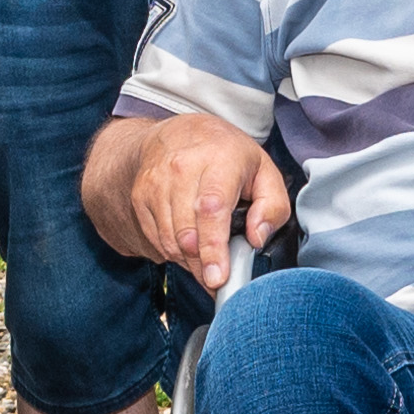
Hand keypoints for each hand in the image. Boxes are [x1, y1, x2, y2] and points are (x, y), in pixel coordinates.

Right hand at [99, 115, 290, 293]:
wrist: (179, 132)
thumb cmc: (227, 155)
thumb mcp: (265, 171)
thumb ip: (273, 207)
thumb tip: (257, 238)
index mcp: (219, 159)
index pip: (211, 209)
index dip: (213, 247)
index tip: (217, 277)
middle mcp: (182, 169)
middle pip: (187, 232)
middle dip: (203, 265)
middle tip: (219, 280)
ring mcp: (156, 183)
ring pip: (170, 240)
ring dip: (190, 262)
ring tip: (208, 262)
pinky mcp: (141, 196)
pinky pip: (157, 239)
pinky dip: (175, 252)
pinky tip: (190, 247)